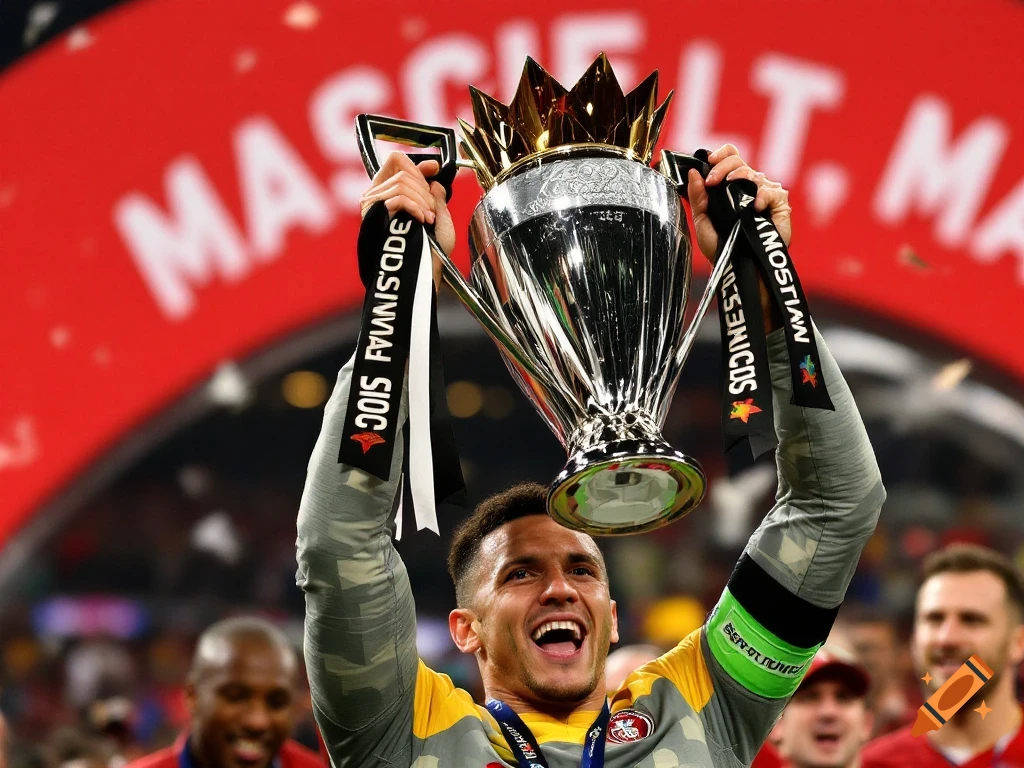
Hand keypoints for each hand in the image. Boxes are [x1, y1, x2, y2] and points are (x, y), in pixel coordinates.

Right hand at [359, 152, 454, 287]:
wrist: (424, 270)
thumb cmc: (432, 251)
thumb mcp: (439, 217)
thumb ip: (435, 196)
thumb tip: (433, 175)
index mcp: (390, 195)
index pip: (396, 162)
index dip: (417, 163)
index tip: (434, 168)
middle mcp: (376, 196)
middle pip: (403, 171)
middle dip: (425, 190)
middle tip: (431, 212)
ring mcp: (372, 204)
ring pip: (402, 183)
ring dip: (422, 201)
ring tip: (428, 220)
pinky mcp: (373, 212)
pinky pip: (399, 196)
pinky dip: (416, 206)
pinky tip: (423, 221)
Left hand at [686, 144, 791, 262]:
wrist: (735, 266)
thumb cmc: (721, 244)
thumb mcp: (702, 219)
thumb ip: (697, 196)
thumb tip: (692, 173)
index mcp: (732, 184)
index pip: (731, 156)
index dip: (721, 155)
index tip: (709, 162)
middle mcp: (749, 185)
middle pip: (739, 161)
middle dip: (723, 167)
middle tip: (712, 182)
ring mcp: (765, 193)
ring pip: (754, 174)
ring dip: (740, 178)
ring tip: (731, 192)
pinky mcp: (780, 204)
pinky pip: (772, 191)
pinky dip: (763, 196)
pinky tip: (756, 207)